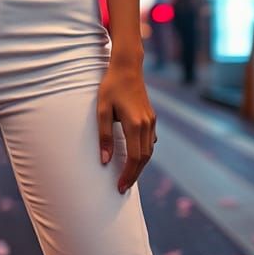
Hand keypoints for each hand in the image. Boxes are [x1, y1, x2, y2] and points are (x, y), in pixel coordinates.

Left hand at [97, 60, 156, 193]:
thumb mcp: (102, 110)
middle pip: (143, 158)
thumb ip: (104, 136)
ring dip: (139, 166)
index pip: (134, 158)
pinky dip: (143, 153)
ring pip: (149, 151)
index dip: (128, 174)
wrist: (127, 68)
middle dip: (134, 174)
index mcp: (134, 124)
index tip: (120, 186)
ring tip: (127, 176)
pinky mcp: (151, 117)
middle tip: (123, 186)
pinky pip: (150, 141)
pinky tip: (134, 157)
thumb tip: (105, 160)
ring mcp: (151, 121)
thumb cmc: (111, 87)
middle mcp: (146, 124)